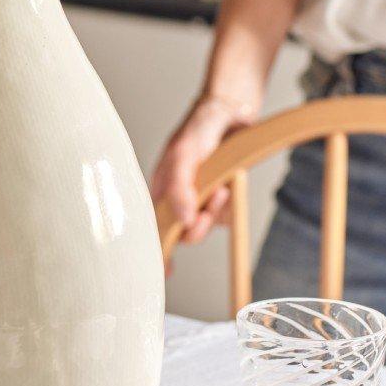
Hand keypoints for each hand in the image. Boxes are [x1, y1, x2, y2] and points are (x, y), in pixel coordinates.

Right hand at [151, 92, 254, 248]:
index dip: (158, 251)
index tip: (164, 272)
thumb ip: (179, 188)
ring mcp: (198, 200)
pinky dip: (229, 206)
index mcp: (159, 190)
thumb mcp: (184, 155)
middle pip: (184, 233)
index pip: (154, 227)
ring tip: (221, 186)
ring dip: (217, 210)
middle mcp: (176, 199)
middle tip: (211, 204)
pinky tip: (229, 186)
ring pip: (206, 226)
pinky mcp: (219, 199)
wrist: (231, 113)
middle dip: (199, 223)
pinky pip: (225, 217)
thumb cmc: (199, 129)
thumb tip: (182, 222)